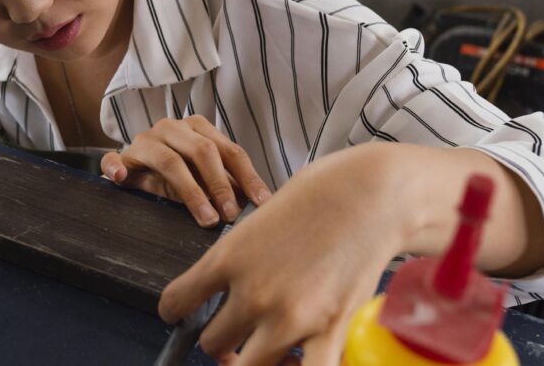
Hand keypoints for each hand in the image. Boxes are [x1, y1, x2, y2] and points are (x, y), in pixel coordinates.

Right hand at [100, 115, 271, 226]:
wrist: (137, 168)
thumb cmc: (179, 174)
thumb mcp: (206, 178)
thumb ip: (227, 185)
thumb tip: (256, 204)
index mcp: (198, 128)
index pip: (229, 151)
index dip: (248, 177)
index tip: (262, 204)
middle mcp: (173, 128)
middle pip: (202, 151)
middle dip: (221, 185)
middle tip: (231, 215)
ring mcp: (145, 140)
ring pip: (169, 160)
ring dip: (190, 191)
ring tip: (206, 217)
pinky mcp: (122, 156)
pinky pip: (115, 160)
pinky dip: (116, 168)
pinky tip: (121, 179)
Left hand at [158, 144, 408, 364]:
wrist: (369, 194)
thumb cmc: (316, 197)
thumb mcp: (257, 220)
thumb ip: (236, 259)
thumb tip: (225, 288)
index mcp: (227, 257)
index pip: (175, 303)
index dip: (175, 311)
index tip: (181, 312)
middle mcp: (253, 291)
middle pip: (212, 342)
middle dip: (221, 339)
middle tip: (234, 331)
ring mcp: (290, 315)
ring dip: (251, 359)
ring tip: (261, 349)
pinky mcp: (330, 330)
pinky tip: (296, 361)